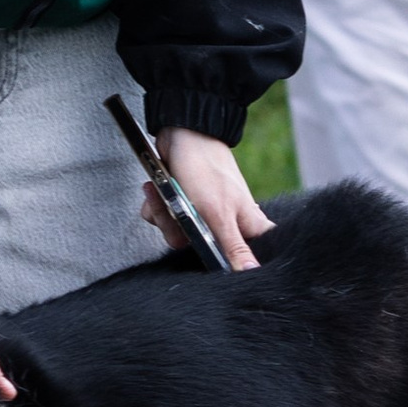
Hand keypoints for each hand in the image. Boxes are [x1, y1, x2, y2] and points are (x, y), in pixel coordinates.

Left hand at [148, 129, 274, 271]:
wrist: (182, 133)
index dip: (231, 265)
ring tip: (162, 192)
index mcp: (248, 228)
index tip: (212, 250)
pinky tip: (155, 189)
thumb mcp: (219, 214)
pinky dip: (156, 205)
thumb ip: (233, 247)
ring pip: (177, 237)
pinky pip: (163, 221)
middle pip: (201, 253)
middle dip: (182, 232)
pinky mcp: (182, 206)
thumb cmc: (207, 170)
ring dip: (163, 214)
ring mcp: (203, 216)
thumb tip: (252, 273)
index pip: (249, 261)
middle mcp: (227, 225)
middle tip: (179, 214)